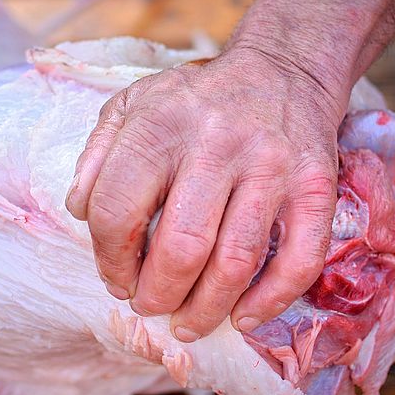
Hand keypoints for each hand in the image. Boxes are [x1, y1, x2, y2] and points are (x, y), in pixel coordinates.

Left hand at [66, 47, 344, 340]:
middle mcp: (217, 145)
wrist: (283, 70)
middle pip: (180, 248)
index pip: (118, 211)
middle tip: (149, 306)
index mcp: (160, 126)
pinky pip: (298, 260)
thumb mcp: (131, 106)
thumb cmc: (194, 102)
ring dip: (205, 310)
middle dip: (157, 294)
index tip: (115, 279)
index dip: (109, 259)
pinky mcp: (315, 188)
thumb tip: (79, 212)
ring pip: (235, 263)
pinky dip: (269, 302)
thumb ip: (97, 156)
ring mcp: (272, 168)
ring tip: (186, 324)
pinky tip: (242, 318)